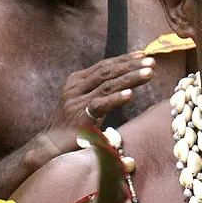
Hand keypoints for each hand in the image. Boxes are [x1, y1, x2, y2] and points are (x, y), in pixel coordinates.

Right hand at [32, 52, 154, 164]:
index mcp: (77, 80)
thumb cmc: (72, 126)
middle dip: (131, 66)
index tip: (143, 55)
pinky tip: (130, 95)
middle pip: (107, 71)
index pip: (104, 65)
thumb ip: (101, 92)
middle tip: (151, 62)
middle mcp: (76, 87)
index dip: (124, 59)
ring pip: (107, 85)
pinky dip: (115, 99)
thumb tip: (126, 84)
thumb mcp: (85, 103)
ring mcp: (76, 101)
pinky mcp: (79, 117)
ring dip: (130, 78)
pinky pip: (100, 105)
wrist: (50, 147)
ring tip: (148, 74)